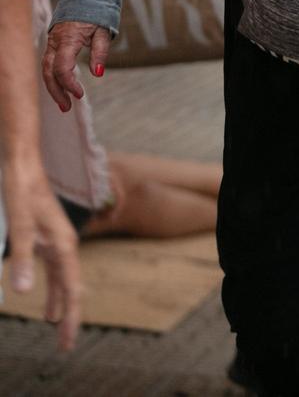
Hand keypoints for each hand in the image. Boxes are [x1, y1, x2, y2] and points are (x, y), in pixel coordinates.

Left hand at [2, 162, 83, 350]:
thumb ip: (20, 258)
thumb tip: (21, 293)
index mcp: (64, 244)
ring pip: (63, 280)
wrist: (22, 162)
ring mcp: (56, 241)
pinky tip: (46, 298)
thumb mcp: (17, 224)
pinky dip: (52, 288)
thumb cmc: (21, 189)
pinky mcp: (46, 237)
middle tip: (65, 345)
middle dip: (69, 317)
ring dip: (61, 303)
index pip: (72, 290)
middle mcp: (65, 245)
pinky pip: (54, 270)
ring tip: (56, 325)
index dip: (71, 318)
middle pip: (72, 288)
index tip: (67, 343)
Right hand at [42, 21, 108, 112]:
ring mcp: (52, 42)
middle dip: (56, 91)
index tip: (80, 94)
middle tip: (66, 107)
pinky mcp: (53, 43)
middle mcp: (55, 42)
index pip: (62, 67)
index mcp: (67, 39)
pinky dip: (54, 77)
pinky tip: (61, 88)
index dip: (69, 83)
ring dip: (53, 87)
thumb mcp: (104, 31)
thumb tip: (98, 74)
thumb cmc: (97, 12)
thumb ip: (100, 52)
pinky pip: (49, 63)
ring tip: (64, 104)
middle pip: (49, 72)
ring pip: (46, 69)